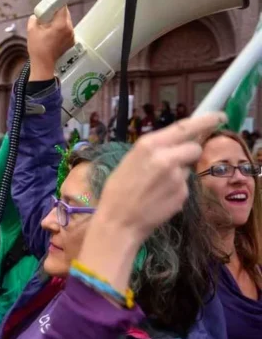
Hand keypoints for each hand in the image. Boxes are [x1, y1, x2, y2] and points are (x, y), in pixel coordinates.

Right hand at [26, 6, 74, 80]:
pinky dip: (61, 30)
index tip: (51, 5)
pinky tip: (53, 35)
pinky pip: (67, 30)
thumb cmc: (37, 48)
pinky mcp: (71, 42)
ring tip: (49, 28)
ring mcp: (71, 36)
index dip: (57, 4)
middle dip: (56, 13)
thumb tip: (36, 16)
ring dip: (59, 22)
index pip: (63, 7)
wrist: (43, 65)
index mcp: (61, 24)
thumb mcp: (31, 30)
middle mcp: (69, 29)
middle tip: (47, 17)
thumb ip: (34, 19)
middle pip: (66, 14)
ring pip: (66, 22)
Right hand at [79, 113, 225, 292]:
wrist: (118, 222)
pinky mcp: (183, 195)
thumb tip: (177, 143)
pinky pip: (185, 186)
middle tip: (173, 162)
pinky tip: (159, 198)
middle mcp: (167, 158)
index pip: (185, 127)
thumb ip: (155, 150)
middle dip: (188, 152)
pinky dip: (175, 190)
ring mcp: (177, 177)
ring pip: (188, 168)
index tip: (220, 116)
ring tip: (156, 186)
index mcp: (149, 145)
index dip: (206, 120)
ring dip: (179, 173)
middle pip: (194, 148)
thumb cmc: (117, 191)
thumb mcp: (130, 161)